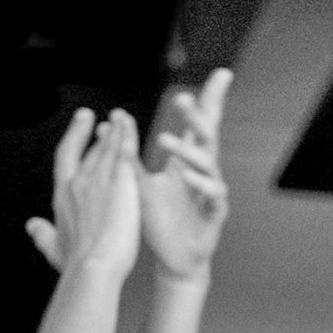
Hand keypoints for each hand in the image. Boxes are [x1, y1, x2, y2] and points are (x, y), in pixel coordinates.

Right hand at [26, 107, 140, 277]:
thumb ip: (42, 235)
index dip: (72, 140)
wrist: (93, 268)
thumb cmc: (76, 265)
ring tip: (119, 116)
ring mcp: (98, 180)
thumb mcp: (54, 249)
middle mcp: (78, 183)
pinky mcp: (120, 182)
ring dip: (113, 129)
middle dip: (90, 131)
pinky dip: (126, 135)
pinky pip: (124, 151)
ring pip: (106, 146)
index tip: (78, 127)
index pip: (66, 159)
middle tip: (93, 116)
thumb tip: (31, 225)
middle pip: (88, 150)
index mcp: (63, 196)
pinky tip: (130, 125)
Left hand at [140, 67, 231, 280]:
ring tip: (165, 141)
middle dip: (198, 116)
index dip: (211, 100)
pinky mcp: (215, 213)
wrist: (175, 258)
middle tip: (182, 99)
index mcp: (188, 161)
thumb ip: (129, 156)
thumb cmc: (162, 220)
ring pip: (208, 164)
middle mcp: (203, 172)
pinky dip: (200, 185)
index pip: (201, 124)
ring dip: (187, 152)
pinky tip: (187, 177)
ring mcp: (211, 191)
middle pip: (209, 136)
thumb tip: (110, 124)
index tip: (222, 74)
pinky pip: (213, 195)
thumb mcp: (140, 184)